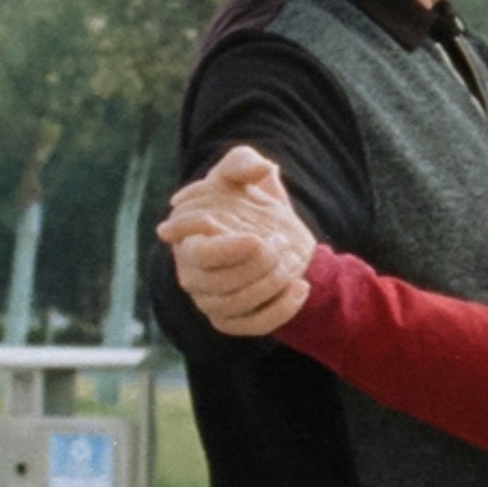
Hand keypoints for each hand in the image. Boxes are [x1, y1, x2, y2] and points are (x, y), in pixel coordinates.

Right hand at [156, 145, 316, 338]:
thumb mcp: (243, 171)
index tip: (256, 237)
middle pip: (219, 280)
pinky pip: (252, 325)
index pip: (197, 252)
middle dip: (259, 262)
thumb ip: (243, 161)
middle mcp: (190, 273)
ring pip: (236, 302)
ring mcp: (207, 300)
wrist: (272, 235)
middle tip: (282, 241)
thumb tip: (261, 168)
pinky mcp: (229, 321)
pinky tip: (301, 287)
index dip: (226, 249)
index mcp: (185, 239)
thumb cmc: (246, 199)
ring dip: (272, 281)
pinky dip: (281, 309)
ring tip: (292, 258)